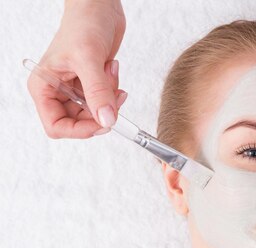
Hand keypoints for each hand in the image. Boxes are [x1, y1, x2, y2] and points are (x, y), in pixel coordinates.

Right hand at [26, 0, 126, 138]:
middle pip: (80, 122)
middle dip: (101, 110)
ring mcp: (76, 89)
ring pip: (97, 112)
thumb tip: (106, 121)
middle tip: (114, 95)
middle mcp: (58, 91)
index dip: (80, 130)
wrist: (99, 7)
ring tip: (109, 71)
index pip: (56, 126)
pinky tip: (111, 67)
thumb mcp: (89, 59)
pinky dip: (114, 88)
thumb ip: (98, 92)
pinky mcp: (93, 84)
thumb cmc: (84, 24)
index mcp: (44, 87)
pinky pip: (107, 100)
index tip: (102, 123)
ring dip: (110, 97)